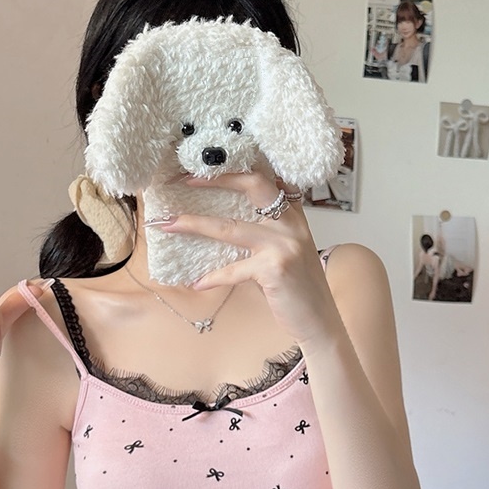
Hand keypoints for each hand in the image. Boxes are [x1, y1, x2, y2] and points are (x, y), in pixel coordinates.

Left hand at [156, 172, 343, 349]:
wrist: (319, 321)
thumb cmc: (298, 290)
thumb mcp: (288, 253)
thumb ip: (265, 235)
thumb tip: (221, 228)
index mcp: (294, 216)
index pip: (267, 179)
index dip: (236, 169)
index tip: (207, 167)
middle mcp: (292, 224)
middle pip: (253, 185)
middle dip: (216, 179)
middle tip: (185, 179)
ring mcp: (284, 245)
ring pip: (229, 227)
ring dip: (194, 224)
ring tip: (168, 224)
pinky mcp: (275, 269)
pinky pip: (233, 269)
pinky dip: (212, 278)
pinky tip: (197, 283)